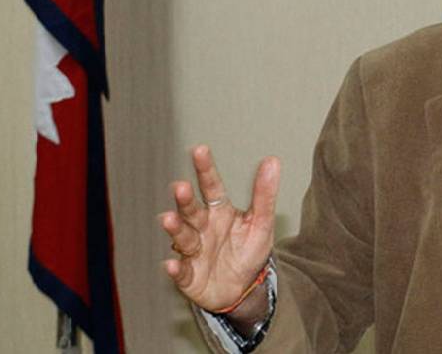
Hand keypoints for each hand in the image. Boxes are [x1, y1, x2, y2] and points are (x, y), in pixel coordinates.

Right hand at [159, 145, 279, 318]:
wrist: (241, 291)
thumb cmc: (247, 251)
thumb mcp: (261, 223)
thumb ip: (264, 193)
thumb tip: (273, 160)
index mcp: (219, 210)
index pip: (211, 186)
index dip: (206, 169)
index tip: (200, 150)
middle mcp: (201, 227)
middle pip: (192, 210)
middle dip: (185, 200)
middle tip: (180, 187)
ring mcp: (193, 250)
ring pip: (183, 237)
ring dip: (176, 228)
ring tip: (168, 219)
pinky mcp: (188, 275)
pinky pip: (181, 271)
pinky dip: (175, 268)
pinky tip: (171, 264)